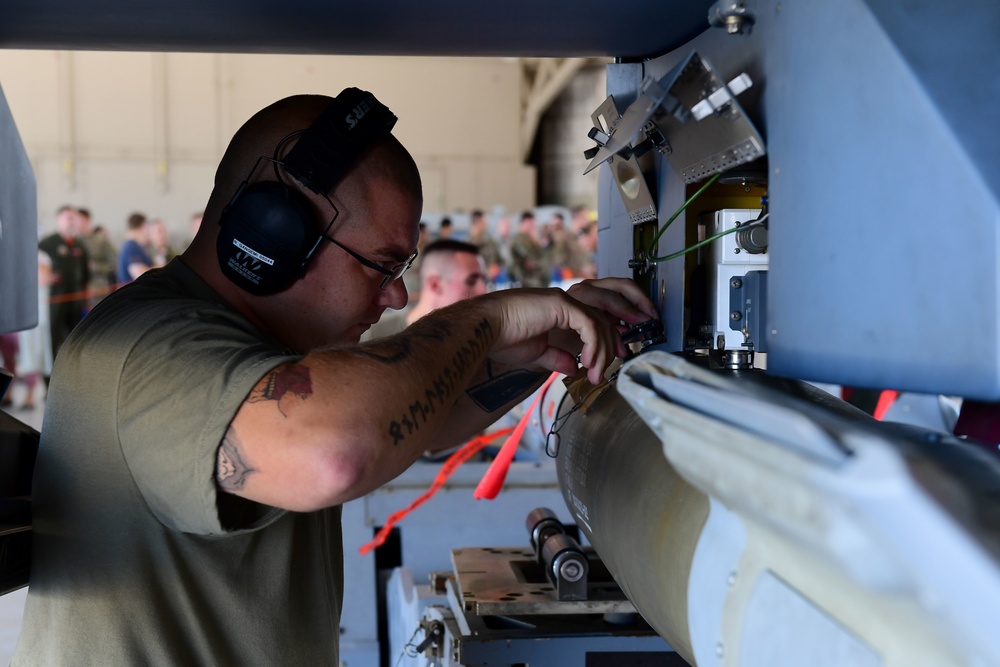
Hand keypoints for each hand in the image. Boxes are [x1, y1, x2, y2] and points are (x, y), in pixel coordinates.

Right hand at [485, 281, 654, 383]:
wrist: (483, 330)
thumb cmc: (501, 339)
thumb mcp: (536, 354)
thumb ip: (557, 357)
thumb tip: (572, 367)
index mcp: (560, 309)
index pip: (597, 313)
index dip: (612, 333)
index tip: (617, 356)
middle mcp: (565, 300)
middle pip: (610, 303)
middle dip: (626, 324)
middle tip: (627, 353)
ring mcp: (564, 299)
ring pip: (601, 321)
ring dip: (605, 349)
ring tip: (599, 373)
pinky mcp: (560, 304)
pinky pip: (589, 325)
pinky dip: (594, 346)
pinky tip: (589, 365)